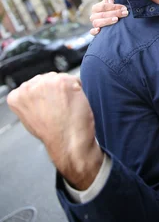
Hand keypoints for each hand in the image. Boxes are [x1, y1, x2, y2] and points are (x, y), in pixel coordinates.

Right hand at [7, 73, 103, 189]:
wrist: (68, 144)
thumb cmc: (52, 134)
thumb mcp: (30, 116)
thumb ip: (31, 100)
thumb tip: (38, 90)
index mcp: (17, 95)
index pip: (34, 84)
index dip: (44, 96)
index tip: (46, 108)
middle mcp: (29, 86)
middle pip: (48, 78)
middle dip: (55, 91)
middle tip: (58, 110)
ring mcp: (47, 82)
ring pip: (62, 78)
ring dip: (67, 89)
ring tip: (64, 108)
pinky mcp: (64, 81)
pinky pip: (76, 80)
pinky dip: (78, 90)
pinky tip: (73, 104)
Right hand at [90, 0, 127, 34]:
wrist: (112, 18)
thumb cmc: (112, 9)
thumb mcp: (111, 1)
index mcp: (96, 8)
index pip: (103, 6)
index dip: (113, 7)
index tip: (124, 8)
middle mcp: (93, 16)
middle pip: (102, 15)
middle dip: (114, 13)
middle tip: (124, 13)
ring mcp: (94, 24)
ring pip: (97, 23)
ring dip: (107, 21)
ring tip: (117, 19)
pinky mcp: (94, 32)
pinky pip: (92, 32)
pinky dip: (94, 31)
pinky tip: (99, 30)